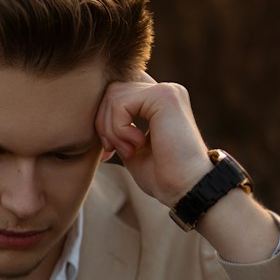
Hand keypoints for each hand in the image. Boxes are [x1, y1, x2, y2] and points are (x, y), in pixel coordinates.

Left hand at [95, 73, 211, 207]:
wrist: (186, 189)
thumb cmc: (162, 175)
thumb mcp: (131, 146)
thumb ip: (118, 126)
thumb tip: (93, 114)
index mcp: (159, 101)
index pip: (119, 91)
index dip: (105, 118)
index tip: (108, 150)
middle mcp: (165, 91)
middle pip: (112, 91)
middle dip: (104, 124)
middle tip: (113, 150)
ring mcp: (166, 90)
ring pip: (113, 96)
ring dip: (111, 129)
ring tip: (129, 150)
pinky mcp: (164, 96)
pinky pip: (120, 103)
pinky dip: (119, 128)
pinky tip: (137, 145)